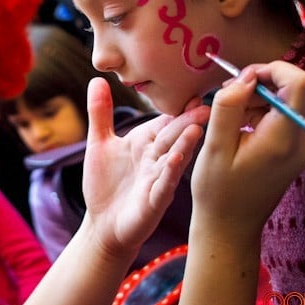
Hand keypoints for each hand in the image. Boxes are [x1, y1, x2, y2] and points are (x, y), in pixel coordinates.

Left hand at [81, 77, 207, 258]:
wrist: (102, 225)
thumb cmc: (105, 184)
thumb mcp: (99, 143)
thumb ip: (101, 112)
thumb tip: (97, 78)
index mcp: (146, 142)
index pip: (166, 120)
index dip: (179, 107)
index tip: (194, 89)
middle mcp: (157, 159)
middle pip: (174, 136)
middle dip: (189, 121)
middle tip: (206, 105)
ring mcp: (158, 180)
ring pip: (174, 159)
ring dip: (185, 145)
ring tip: (195, 128)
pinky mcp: (153, 201)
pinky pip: (163, 185)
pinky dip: (169, 173)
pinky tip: (175, 161)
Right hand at [190, 61, 304, 243]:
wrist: (230, 227)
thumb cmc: (218, 191)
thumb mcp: (215, 146)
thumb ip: (229, 106)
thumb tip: (244, 77)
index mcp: (284, 138)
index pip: (300, 83)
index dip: (273, 70)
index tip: (243, 78)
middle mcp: (303, 140)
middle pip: (292, 90)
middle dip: (259, 85)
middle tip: (226, 98)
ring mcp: (303, 146)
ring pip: (286, 101)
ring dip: (257, 100)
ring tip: (229, 120)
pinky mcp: (296, 150)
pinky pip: (283, 117)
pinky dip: (260, 113)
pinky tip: (238, 130)